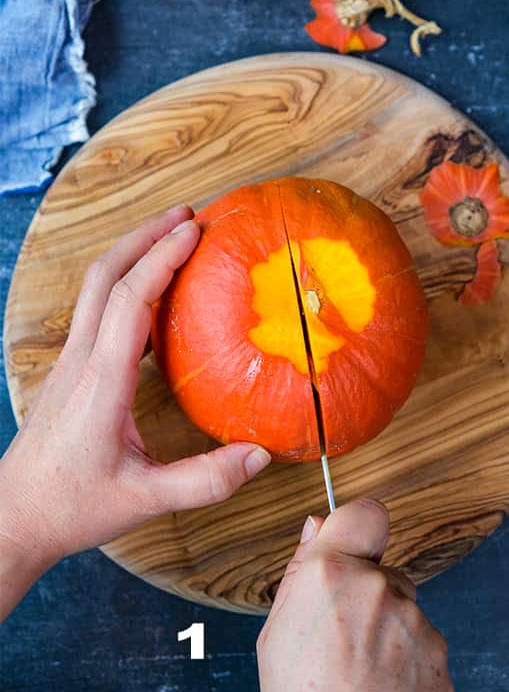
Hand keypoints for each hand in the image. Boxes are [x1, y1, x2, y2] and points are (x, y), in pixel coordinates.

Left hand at [0, 205, 271, 573]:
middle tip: (189, 213)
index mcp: (101, 381)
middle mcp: (82, 361)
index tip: (195, 230)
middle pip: (106, 275)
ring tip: (175, 237)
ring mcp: (73, 363)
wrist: (14, 517)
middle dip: (146, 236)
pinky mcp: (73, 372)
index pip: (130, 299)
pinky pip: (100, 312)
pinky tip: (160, 295)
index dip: (162, 258)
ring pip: (97, 288)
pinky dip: (129, 285)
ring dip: (134, 253)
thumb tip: (261, 454)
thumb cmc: (72, 507)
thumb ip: (206, 479)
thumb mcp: (145, 499)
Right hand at [258, 499, 450, 691]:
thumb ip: (302, 572)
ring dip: (386, 630)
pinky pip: (421, 640)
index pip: (364, 513)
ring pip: (402, 609)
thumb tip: (315, 526)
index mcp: (332, 575)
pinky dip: (404, 658)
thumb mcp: (277, 634)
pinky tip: (378, 683)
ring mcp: (414, 621)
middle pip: (382, 572)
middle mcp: (379, 589)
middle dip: (367, 595)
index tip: (350, 543)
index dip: (356, 528)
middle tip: (339, 638)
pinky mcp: (438, 650)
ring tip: (355, 670)